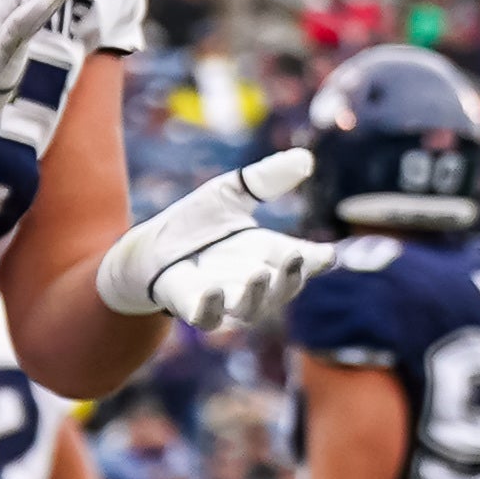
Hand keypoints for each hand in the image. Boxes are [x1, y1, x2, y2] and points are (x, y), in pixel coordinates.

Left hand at [99, 148, 336, 330]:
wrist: (150, 248)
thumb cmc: (196, 223)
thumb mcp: (231, 192)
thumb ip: (266, 179)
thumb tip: (305, 159)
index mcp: (269, 253)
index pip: (303, 260)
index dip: (318, 260)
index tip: (329, 254)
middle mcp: (254, 281)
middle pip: (284, 288)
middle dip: (293, 277)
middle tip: (297, 257)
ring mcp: (227, 300)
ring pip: (252, 309)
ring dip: (258, 294)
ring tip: (260, 274)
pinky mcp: (195, 310)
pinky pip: (209, 319)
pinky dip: (213, 309)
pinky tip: (214, 291)